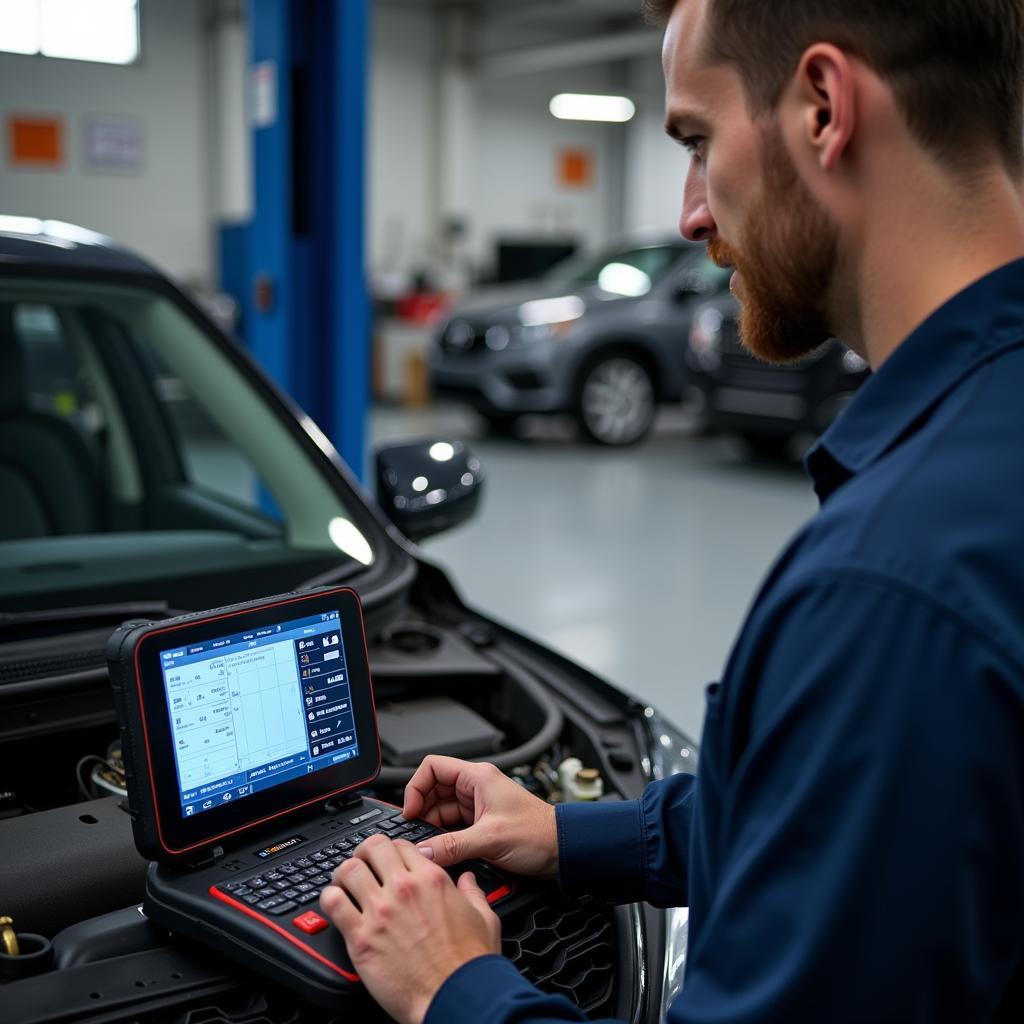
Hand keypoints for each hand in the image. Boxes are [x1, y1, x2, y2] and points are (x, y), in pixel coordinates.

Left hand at [320, 834, 500, 1023]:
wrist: (456, 997)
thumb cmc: (469, 964)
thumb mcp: (484, 918)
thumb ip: (473, 893)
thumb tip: (468, 881)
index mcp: (432, 879)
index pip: (401, 845)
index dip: (392, 850)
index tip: (387, 860)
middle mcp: (404, 889)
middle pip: (372, 847)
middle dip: (364, 852)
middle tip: (361, 863)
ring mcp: (381, 912)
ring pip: (349, 870)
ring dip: (343, 873)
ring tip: (342, 883)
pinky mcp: (361, 939)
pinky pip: (333, 903)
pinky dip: (329, 898)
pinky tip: (333, 904)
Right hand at [403, 756, 558, 875]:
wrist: (562, 848)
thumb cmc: (537, 833)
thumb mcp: (490, 839)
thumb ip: (452, 846)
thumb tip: (423, 852)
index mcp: (477, 778)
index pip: (432, 767)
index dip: (416, 788)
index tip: (409, 812)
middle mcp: (476, 787)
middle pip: (434, 789)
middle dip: (421, 810)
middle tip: (413, 832)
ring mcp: (478, 804)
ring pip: (441, 809)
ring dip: (432, 825)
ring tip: (426, 845)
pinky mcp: (481, 822)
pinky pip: (453, 824)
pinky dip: (443, 835)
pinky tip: (440, 849)